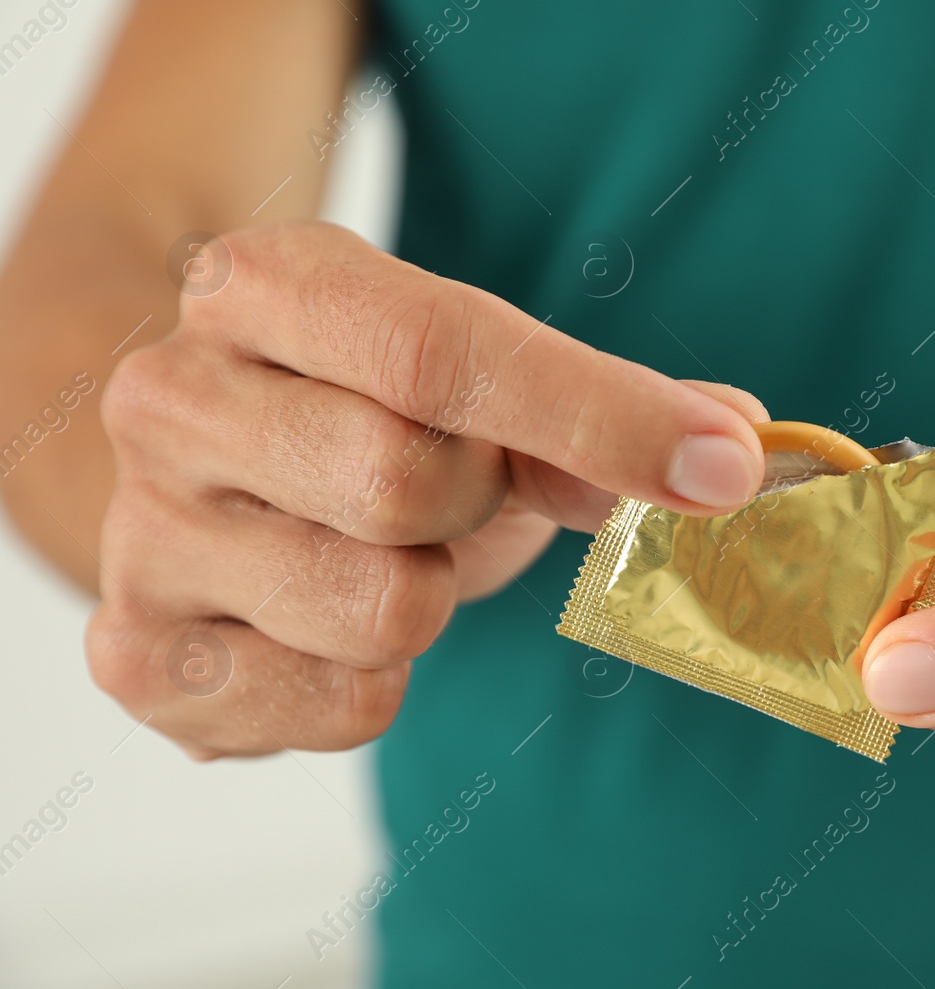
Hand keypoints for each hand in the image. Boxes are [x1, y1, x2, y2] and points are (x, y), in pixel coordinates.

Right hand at [89, 221, 766, 757]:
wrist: (206, 482)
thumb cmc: (361, 418)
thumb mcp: (472, 385)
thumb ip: (602, 410)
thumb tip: (739, 443)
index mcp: (266, 286)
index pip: (446, 351)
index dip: (605, 415)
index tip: (726, 466)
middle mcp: (173, 395)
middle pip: (411, 483)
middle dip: (477, 505)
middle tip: (448, 491)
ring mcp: (142, 532)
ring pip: (383, 606)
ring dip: (430, 596)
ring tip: (383, 556)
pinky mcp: (140, 657)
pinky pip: (345, 702)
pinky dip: (381, 679)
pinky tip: (333, 627)